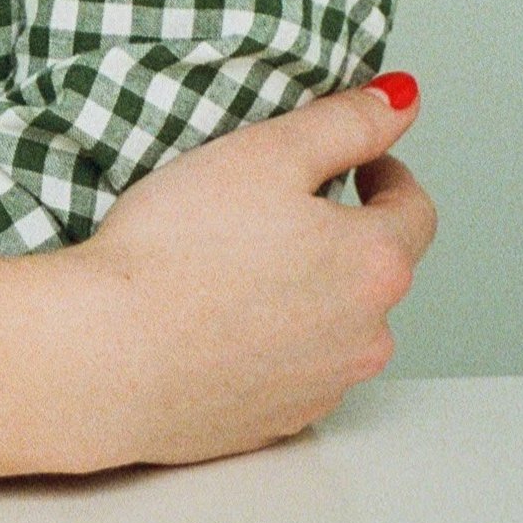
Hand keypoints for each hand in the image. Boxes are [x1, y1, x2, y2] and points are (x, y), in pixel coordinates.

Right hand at [67, 79, 436, 469]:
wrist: (107, 356)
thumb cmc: (176, 250)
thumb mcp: (265, 152)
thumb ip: (347, 121)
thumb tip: (402, 100)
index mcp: (375, 264)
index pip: (414, 209)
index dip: (386, 172)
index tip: (358, 161)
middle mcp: (366, 336)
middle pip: (375, 269)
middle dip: (342, 233)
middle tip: (279, 205)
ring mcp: (322, 388)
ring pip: (337, 324)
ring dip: (311, 291)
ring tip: (240, 263)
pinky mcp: (276, 423)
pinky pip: (293, 370)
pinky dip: (273, 341)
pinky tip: (218, 317)